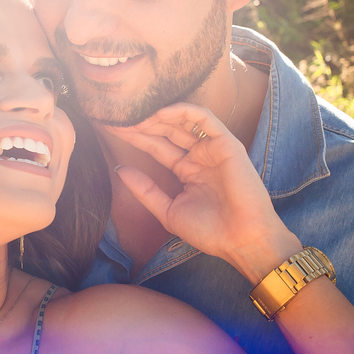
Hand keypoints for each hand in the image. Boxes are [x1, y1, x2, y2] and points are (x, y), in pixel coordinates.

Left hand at [109, 103, 300, 283]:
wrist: (241, 241)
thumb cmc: (210, 231)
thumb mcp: (168, 210)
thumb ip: (145, 189)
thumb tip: (120, 169)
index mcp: (186, 170)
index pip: (156, 146)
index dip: (136, 137)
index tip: (112, 128)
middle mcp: (199, 156)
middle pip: (166, 131)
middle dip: (142, 123)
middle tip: (118, 117)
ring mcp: (212, 148)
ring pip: (183, 121)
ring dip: (158, 115)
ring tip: (135, 115)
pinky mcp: (227, 143)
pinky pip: (205, 119)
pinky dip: (183, 112)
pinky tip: (159, 114)